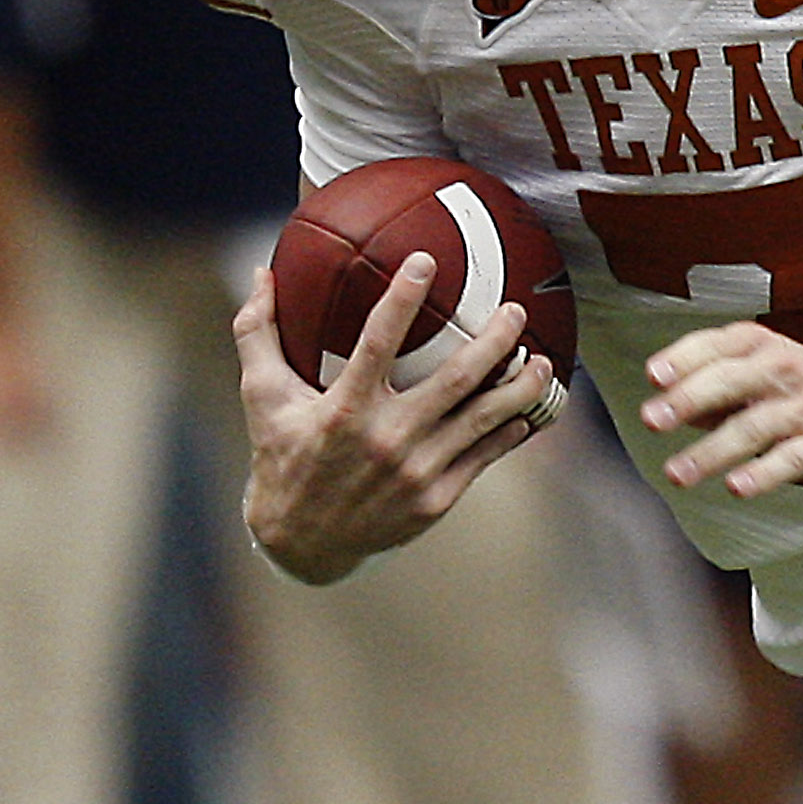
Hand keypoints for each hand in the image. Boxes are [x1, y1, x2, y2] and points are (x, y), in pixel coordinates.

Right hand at [234, 251, 552, 582]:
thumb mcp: (262, 396)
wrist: (303, 542)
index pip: (378, 342)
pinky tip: (527, 411)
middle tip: (515, 310)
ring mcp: (416, 472)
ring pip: (483, 421)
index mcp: (344, 409)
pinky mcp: (436, 499)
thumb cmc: (282, 458)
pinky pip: (483, 457)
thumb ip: (258, 332)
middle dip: (494, 341)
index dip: (403, 298)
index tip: (425, 261)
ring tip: (543, 360)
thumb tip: (260, 272)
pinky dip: (509, 432)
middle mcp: (386, 439)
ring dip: (519, 388)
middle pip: (454, 380)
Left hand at [641, 323, 802, 496]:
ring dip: (711, 452)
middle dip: (688, 399)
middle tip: (654, 419)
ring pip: (754, 427)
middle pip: (731, 380)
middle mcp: (784, 371)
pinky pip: (791, 459)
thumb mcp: (762, 371)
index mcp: (761, 346)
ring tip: (678, 473)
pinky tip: (737, 487)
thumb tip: (668, 409)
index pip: (717, 345)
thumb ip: (714, 389)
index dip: (683, 359)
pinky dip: (762, 474)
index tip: (653, 376)